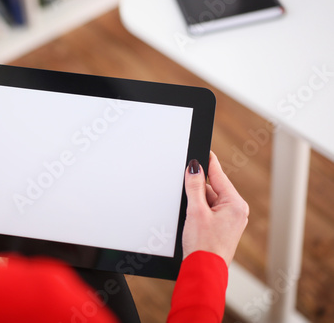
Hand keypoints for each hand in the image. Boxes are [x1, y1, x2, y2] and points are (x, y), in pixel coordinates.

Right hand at [182, 151, 248, 266]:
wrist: (203, 271)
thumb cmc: (204, 246)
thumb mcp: (196, 211)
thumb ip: (194, 186)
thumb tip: (194, 168)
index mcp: (236, 205)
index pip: (219, 176)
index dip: (209, 163)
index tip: (204, 151)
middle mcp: (236, 212)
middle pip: (212, 189)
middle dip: (198, 190)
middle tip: (186, 195)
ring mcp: (230, 221)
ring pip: (209, 201)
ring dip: (197, 203)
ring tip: (190, 217)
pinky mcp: (222, 229)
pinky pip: (209, 212)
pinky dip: (199, 212)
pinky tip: (192, 221)